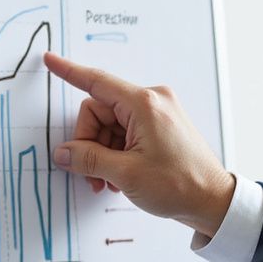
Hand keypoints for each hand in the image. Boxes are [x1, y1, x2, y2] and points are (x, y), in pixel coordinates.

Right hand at [44, 52, 234, 237]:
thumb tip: (63, 153)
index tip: (49, 60)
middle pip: (98, 112)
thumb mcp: (125, 174)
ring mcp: (156, 114)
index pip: (96, 82)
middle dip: (89, 143)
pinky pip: (124, 133)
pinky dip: (115, 153)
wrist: (212, 201)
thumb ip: (88, 159)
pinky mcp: (159, 126)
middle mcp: (151, 101)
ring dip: (101, 154)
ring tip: (107, 181)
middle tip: (91, 175)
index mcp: (143, 104)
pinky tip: (118, 176)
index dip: (69, 72)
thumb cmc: (179, 185)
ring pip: (109, 126)